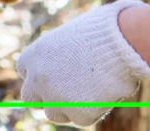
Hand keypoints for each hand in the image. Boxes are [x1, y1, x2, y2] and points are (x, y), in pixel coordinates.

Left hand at [17, 0, 149, 127]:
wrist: (124, 41)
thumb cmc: (104, 30)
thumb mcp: (71, 36)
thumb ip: (59, 55)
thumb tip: (63, 67)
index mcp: (35, 54)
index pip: (25, 71)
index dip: (40, 74)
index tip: (54, 75)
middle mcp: (38, 78)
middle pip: (30, 97)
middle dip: (46, 97)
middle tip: (66, 92)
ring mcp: (56, 98)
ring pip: (54, 113)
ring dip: (68, 106)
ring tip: (92, 90)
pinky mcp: (77, 113)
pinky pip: (81, 119)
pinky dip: (93, 111)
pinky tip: (105, 92)